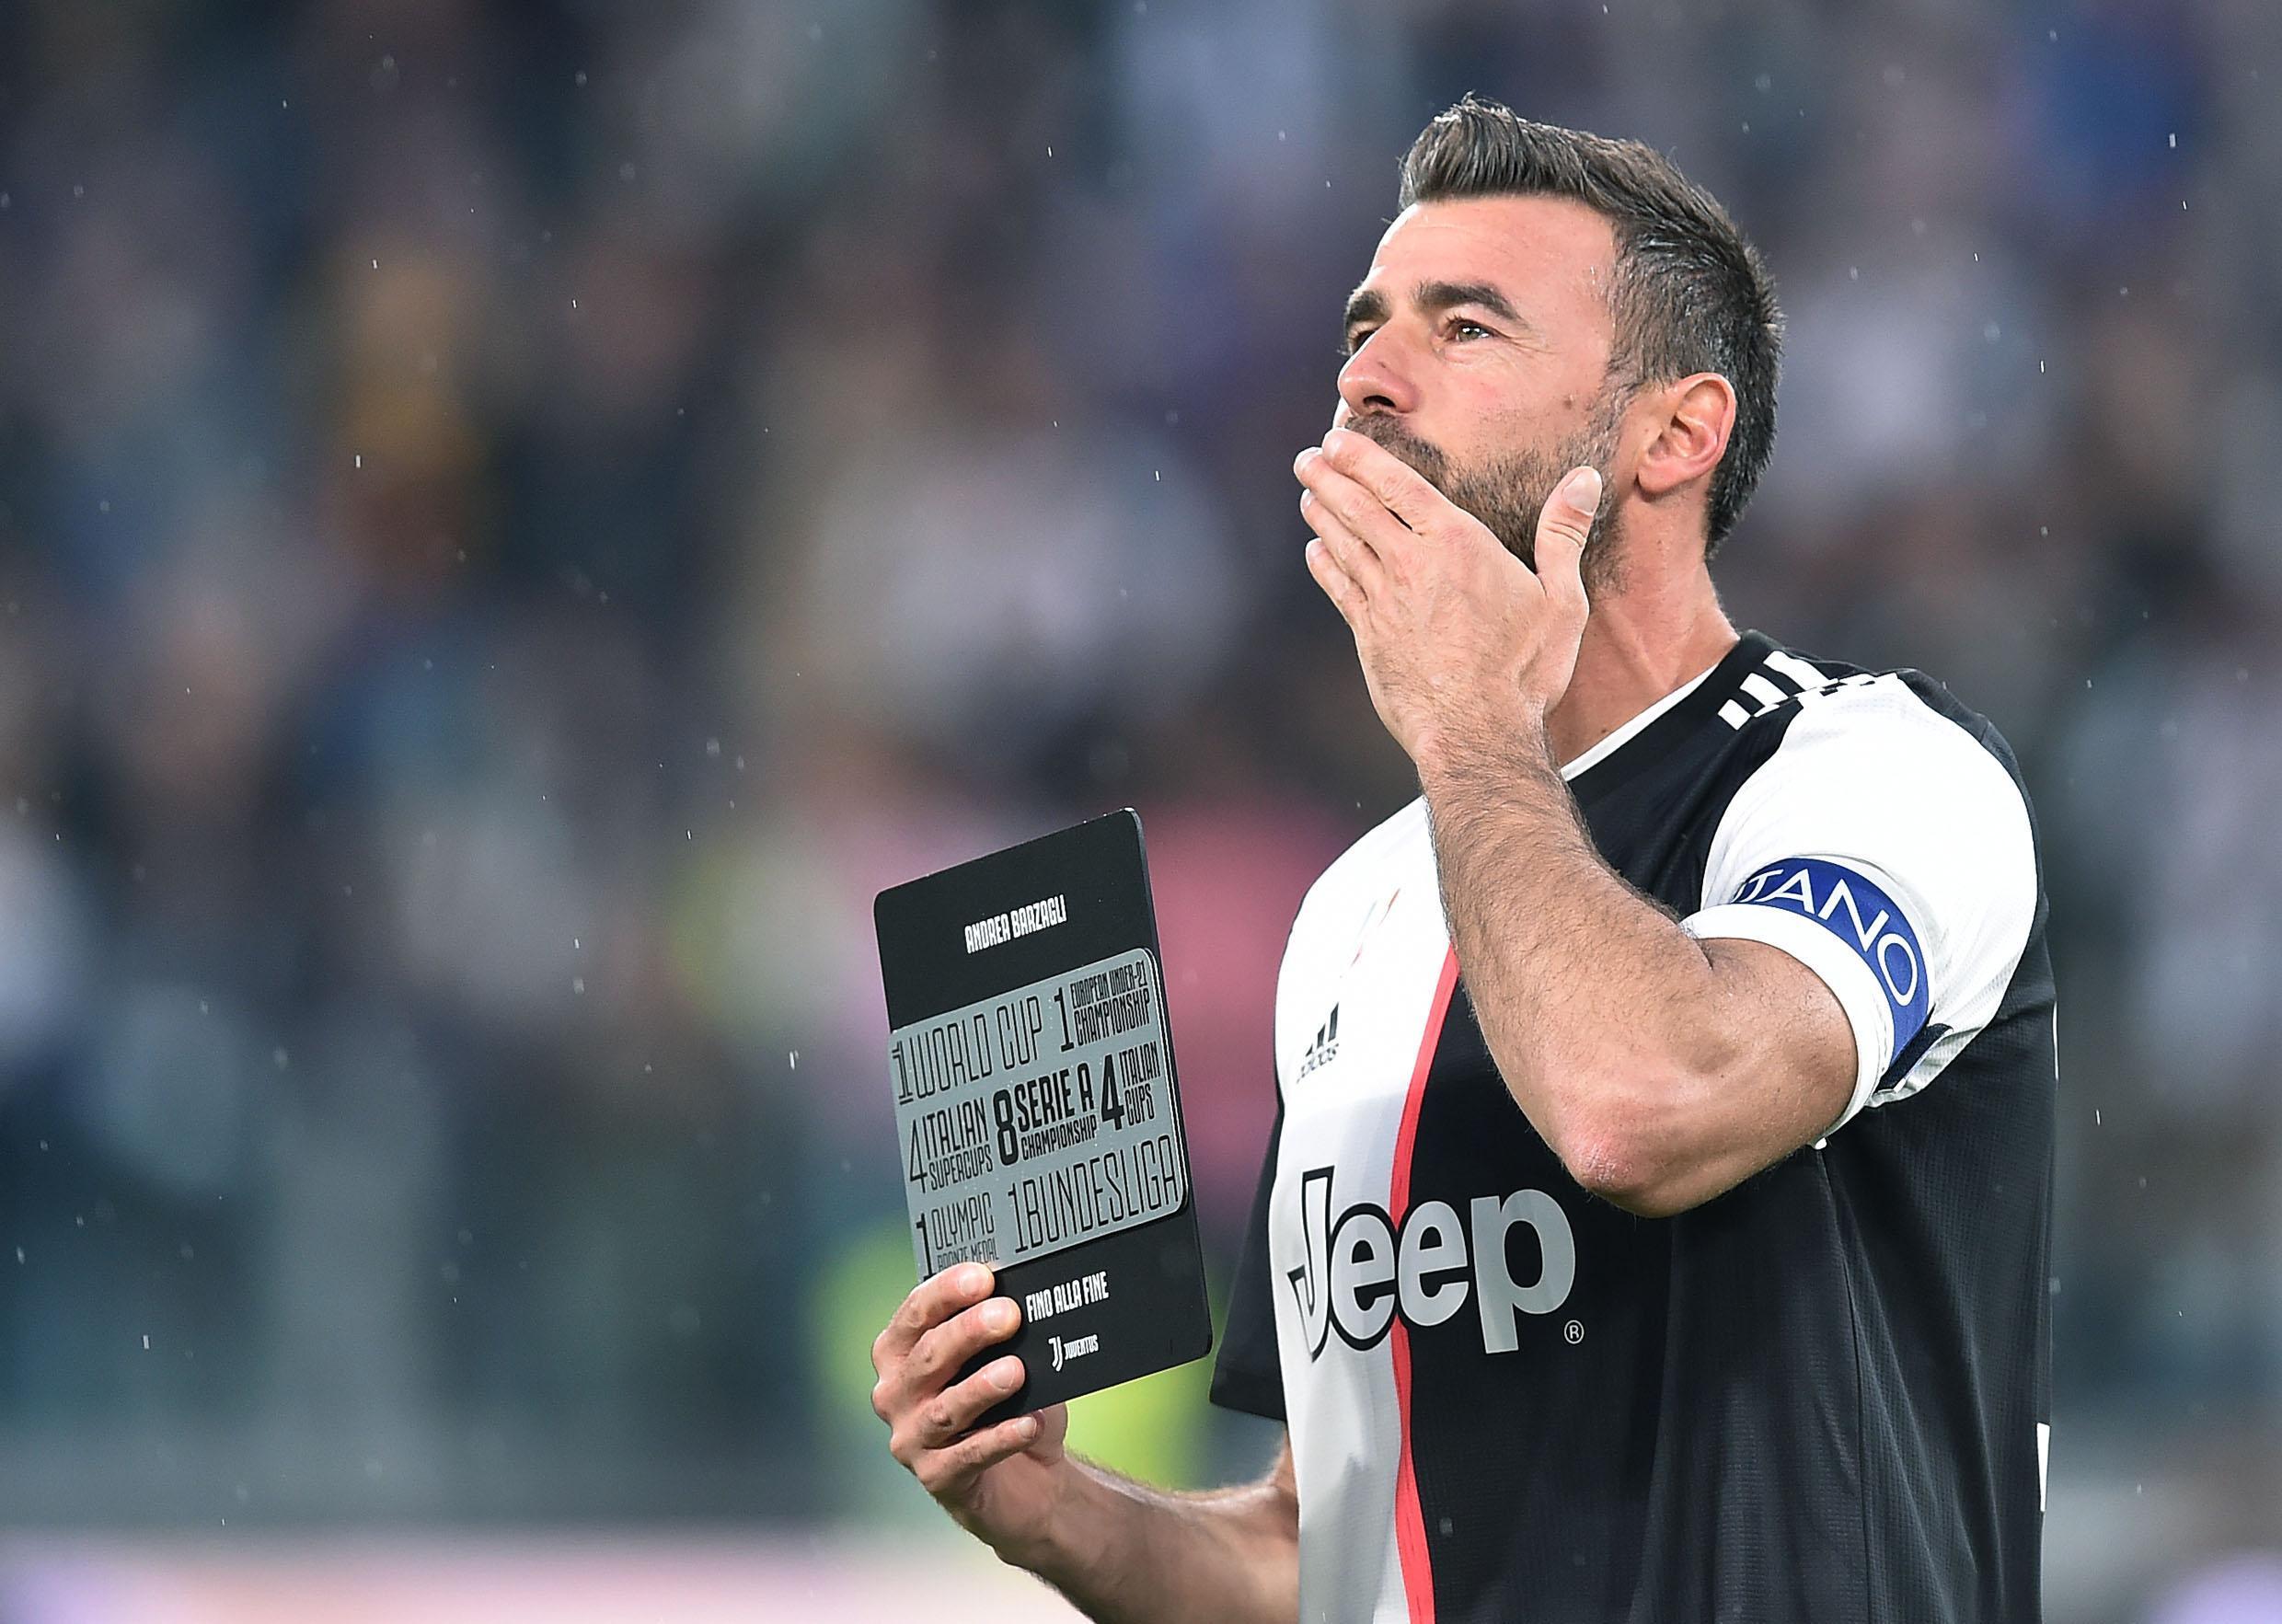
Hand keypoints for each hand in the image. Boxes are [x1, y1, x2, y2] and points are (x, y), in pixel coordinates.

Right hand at [871, 1262, 1071, 1554]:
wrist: (1025, 1480)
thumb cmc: (1005, 1405)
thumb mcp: (1002, 1360)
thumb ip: (1002, 1337)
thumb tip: (1025, 1306)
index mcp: (900, 1353)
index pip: (916, 1314)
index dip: (946, 1293)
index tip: (982, 1277)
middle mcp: (895, 1394)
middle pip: (929, 1357)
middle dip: (968, 1332)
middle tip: (1008, 1316)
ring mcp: (911, 1438)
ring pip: (945, 1408)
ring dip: (981, 1387)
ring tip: (1017, 1371)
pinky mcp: (937, 1478)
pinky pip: (968, 1455)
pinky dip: (1002, 1437)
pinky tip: (1031, 1423)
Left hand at [1295, 426, 1598, 767]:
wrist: (1475, 733)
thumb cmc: (1524, 669)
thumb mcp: (1561, 600)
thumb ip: (1564, 534)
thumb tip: (1584, 479)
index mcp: (1457, 544)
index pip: (1399, 486)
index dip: (1362, 459)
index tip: (1337, 439)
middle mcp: (1412, 564)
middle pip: (1359, 509)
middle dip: (1329, 478)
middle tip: (1307, 458)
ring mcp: (1385, 601)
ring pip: (1343, 545)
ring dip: (1321, 515)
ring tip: (1307, 494)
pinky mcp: (1369, 637)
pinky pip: (1339, 590)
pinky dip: (1324, 566)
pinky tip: (1315, 552)